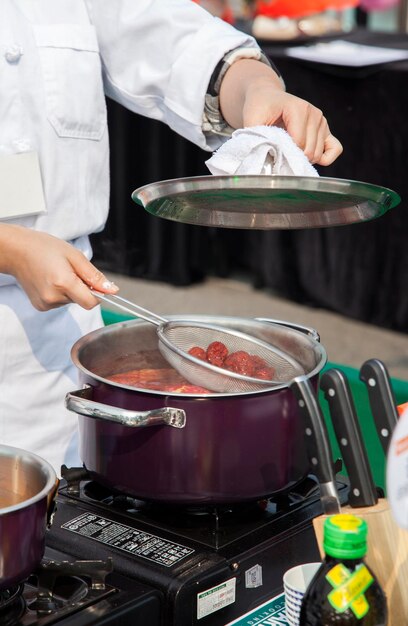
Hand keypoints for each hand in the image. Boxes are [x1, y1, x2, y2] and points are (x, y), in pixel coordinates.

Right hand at [0, 225, 117, 310]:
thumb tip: (113, 290)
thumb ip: (94, 276)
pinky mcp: (41, 306)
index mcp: (63, 283)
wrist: (17, 251)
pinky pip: (60, 302)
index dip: (97, 294)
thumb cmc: (45, 248)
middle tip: (70, 270)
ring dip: (70, 289)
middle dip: (82, 287)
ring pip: (71, 301)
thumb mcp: (74, 256)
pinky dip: (60, 293)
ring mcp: (45, 304)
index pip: (91, 302)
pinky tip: (50, 280)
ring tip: (57, 273)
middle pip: (81, 301)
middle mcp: (53, 297)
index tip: (94, 283)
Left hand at [219, 59, 342, 165]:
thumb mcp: (252, 120)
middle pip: (310, 151)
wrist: (267, 96)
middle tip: (279, 151)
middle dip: (293, 157)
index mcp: (299, 109)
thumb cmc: (259, 108)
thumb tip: (265, 159)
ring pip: (318, 154)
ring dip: (303, 158)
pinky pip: (335, 149)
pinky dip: (324, 158)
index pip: (298, 144)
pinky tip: (309, 158)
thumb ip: (258, 138)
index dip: (284, 153)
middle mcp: (314, 114)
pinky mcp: (325, 130)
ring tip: (288, 150)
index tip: (272, 150)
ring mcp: (322, 121)